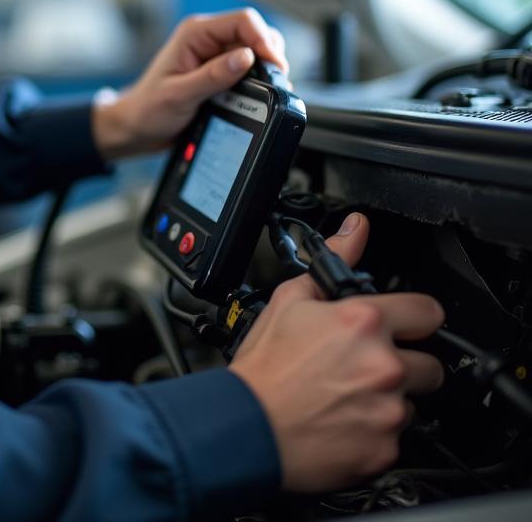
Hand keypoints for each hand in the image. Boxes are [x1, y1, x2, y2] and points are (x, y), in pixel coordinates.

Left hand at [91, 7, 287, 159]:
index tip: (275, 65)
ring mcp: (213, 55)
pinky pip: (248, 69)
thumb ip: (214, 75)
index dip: (264, 40)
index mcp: (194, 33)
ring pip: (254, 51)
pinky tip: (256, 96)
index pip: (242, 20)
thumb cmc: (148, 108)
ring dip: (265, 68)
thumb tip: (246, 57)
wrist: (136, 127)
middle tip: (276, 81)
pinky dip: (257, 80)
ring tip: (267, 90)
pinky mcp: (219, 71)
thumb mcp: (180, 95)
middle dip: (269, 54)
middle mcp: (206, 39)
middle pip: (254, 32)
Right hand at [229, 213, 445, 491]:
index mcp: (364, 323)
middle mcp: (385, 365)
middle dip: (404, 362)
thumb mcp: (290, 299)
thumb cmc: (264, 367)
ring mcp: (388, 410)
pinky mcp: (385, 449)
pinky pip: (395, 436)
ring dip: (389, 398)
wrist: (248, 427)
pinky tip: (344, 420)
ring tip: (348, 394)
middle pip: (431, 364)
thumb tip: (355, 229)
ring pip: (412, 402)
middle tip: (366, 364)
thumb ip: (334, 260)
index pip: (429, 312)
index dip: (414, 316)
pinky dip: (375, 429)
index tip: (405, 324)